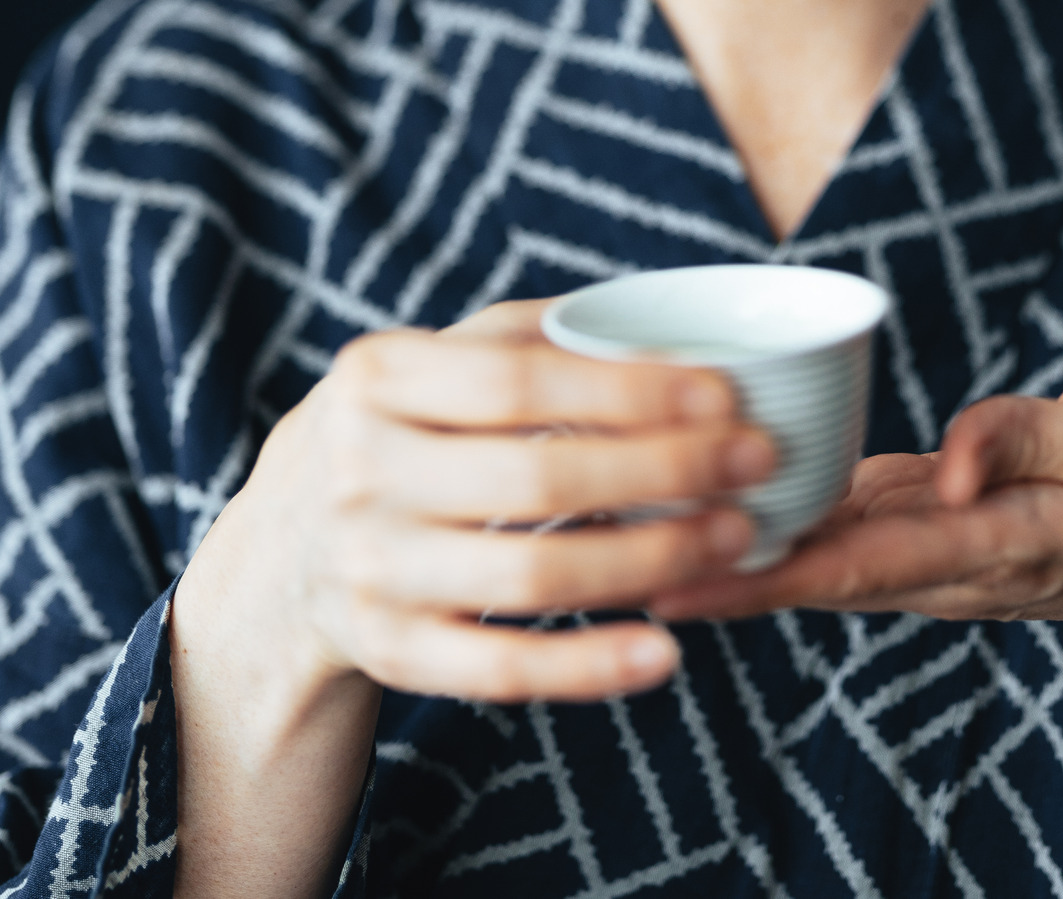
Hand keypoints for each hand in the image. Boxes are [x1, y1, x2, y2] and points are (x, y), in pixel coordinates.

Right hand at [177, 300, 777, 705]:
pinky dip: (588, 668)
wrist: (284, 552)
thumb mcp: (433, 364)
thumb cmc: (401, 433)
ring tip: (736, 536)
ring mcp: (370, 569)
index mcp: (377, 378)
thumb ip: (532, 338)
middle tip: (760, 461)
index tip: (729, 395)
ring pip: (530, 579)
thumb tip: (667, 326)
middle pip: (537, 479)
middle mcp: (359, 473)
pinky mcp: (389, 652)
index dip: (634, 392)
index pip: (520, 382)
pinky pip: (501, 670)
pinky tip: (665, 653)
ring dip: (651, 560)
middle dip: (668, 470)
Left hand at [649, 372, 1062, 898]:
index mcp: (1001, 540)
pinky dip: (777, 520)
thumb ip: (1040, 439)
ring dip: (732, 553)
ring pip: (821, 551)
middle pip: (819, 570)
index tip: (685, 583)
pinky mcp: (930, 518)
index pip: (868, 563)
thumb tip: (951, 464)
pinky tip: (710, 500)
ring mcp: (936, 544)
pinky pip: (844, 523)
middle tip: (612, 566)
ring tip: (631, 539)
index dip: (772, 574)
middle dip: (719, 573)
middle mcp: (951, 558)